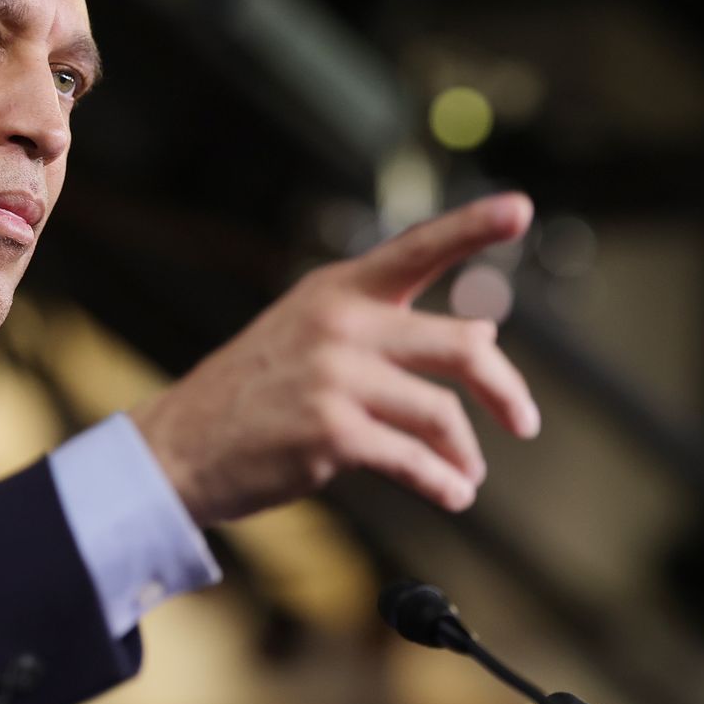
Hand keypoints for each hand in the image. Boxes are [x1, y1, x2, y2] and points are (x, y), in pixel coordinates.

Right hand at [131, 192, 541, 526]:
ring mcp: (335, 376)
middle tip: (524, 421)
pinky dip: (443, 483)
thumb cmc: (250, 397)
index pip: (418, 248)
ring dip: (465, 453)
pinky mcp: (332, 431)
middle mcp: (340, 323)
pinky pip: (415, 460)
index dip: (473, 226)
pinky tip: (452, 494)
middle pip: (463, 345)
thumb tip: (481, 340)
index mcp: (337, 290)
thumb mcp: (306, 335)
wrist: (179, 447)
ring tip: (467, 475)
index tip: (520, 208)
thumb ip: (382, 330)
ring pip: (442, 413)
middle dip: (505, 390)